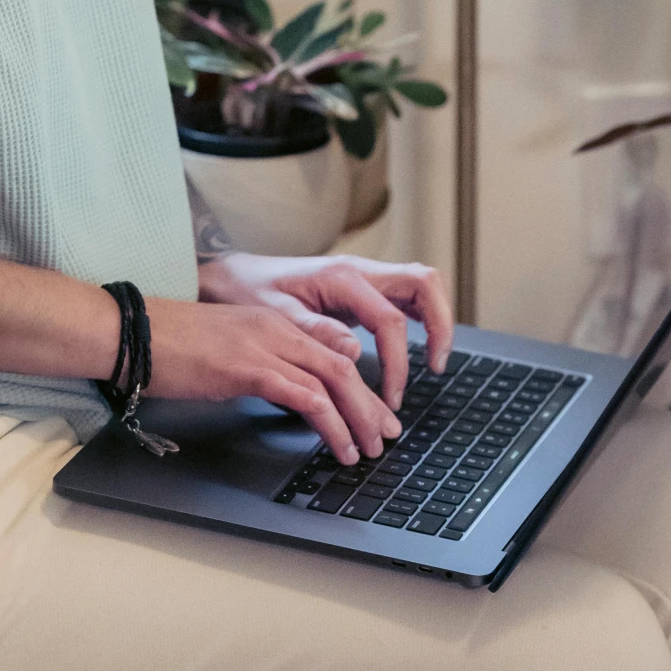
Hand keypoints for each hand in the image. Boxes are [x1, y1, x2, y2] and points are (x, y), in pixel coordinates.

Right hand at [147, 293, 403, 466]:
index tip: (374, 414)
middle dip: (370, 406)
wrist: (132, 333)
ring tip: (367, 450)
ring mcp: (264, 346)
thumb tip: (282, 393)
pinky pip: (306, 398)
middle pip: (343, 366)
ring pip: (334, 381)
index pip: (332, 352)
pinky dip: (331, 426)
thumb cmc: (167, 345)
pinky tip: (338, 448)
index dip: (360, 386)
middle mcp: (275, 329)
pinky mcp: (249, 369)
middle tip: (386, 436)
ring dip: (358, 420)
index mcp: (271, 322)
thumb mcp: (225, 350)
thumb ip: (259, 364)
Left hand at [196, 253, 453, 412]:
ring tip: (433, 361)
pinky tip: (414, 349)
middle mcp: (359, 271)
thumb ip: (315, 333)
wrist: (230, 276)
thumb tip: (354, 354)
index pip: (389, 320)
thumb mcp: (276, 316)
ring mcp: (363, 277)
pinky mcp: (360, 289)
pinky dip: (418, 320)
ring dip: (434, 320)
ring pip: (420, 285)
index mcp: (341, 278)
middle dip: (440, 324)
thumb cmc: (248, 293)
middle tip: (436, 366)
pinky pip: (403, 298)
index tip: (389, 399)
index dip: (397, 363)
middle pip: (424, 283)